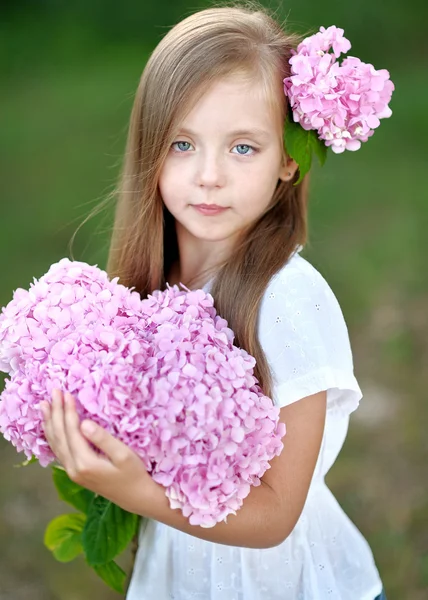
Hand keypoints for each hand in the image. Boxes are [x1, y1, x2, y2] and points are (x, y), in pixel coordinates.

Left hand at [40, 389, 153, 514]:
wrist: (135, 497)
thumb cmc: (133, 473)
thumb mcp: (123, 454)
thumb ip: (102, 439)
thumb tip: (83, 423)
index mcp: (85, 463)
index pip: (71, 431)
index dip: (68, 411)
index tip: (67, 393)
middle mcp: (73, 469)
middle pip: (59, 436)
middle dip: (55, 412)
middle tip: (53, 392)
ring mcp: (72, 472)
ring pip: (55, 444)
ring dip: (50, 423)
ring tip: (43, 405)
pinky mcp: (75, 473)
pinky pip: (58, 450)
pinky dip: (52, 435)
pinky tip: (51, 426)